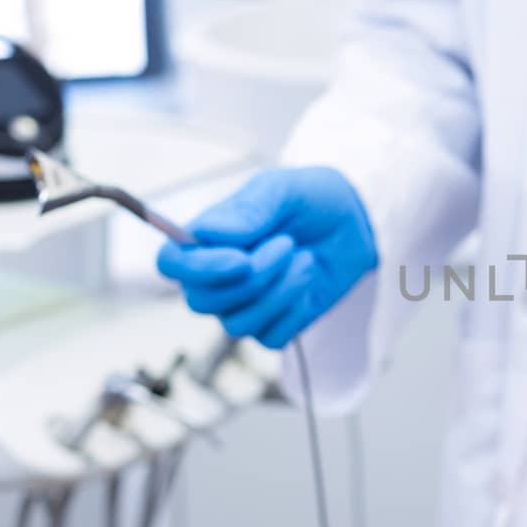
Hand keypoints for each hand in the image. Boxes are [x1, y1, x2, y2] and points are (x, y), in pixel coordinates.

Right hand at [155, 166, 377, 348]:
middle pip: (202, 301)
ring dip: (278, 292)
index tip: (240, 260)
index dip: (196, 269)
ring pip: (237, 324)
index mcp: (207, 240)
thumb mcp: (284, 189)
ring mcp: (244, 305)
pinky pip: (271, 337)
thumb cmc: (310, 200)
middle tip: (287, 244)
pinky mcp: (274, 325)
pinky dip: (295, 311)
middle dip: (252, 278)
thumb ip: (249, 209)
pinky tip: (308, 280)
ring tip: (304, 257)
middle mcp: (217, 277)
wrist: (355, 223)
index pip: (171, 264)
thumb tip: (211, 233)